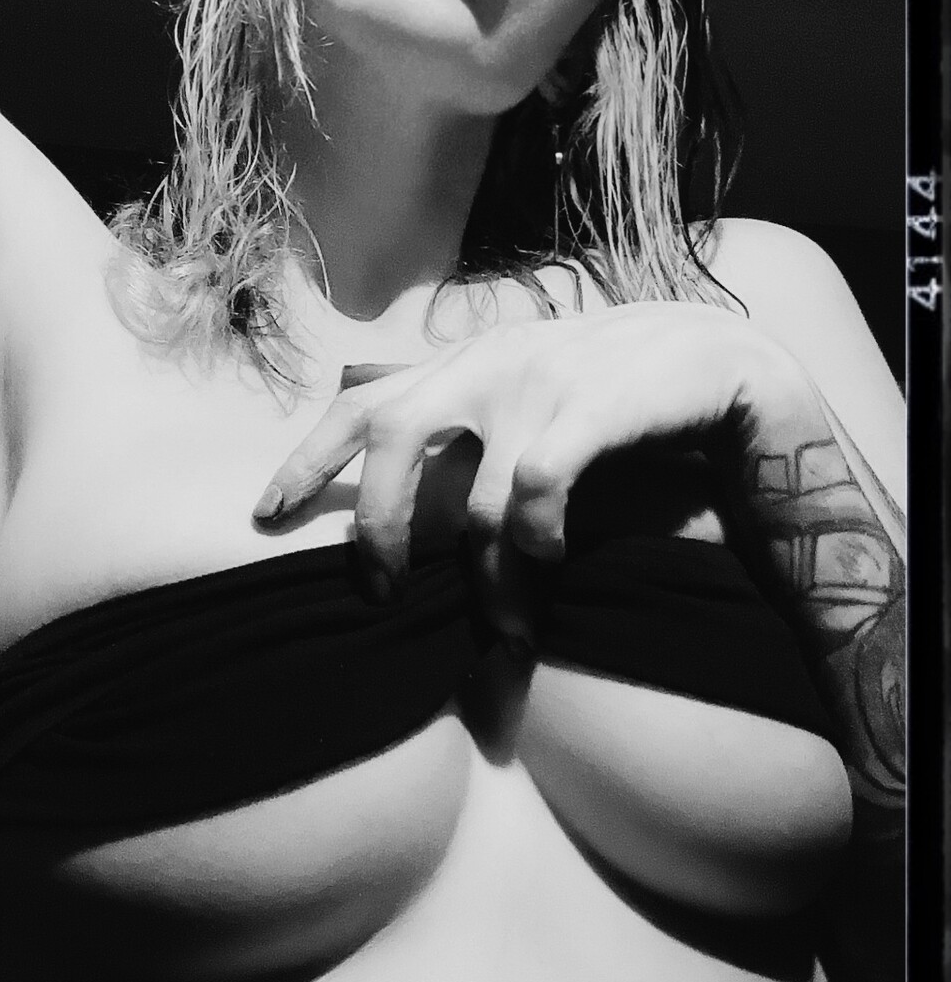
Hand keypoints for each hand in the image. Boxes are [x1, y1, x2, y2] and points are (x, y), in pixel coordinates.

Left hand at [253, 306, 809, 625]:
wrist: (717, 359)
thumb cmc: (609, 386)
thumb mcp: (521, 382)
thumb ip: (457, 405)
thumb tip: (372, 423)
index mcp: (461, 361)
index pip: (360, 404)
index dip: (306, 460)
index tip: (265, 515)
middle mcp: (487, 363)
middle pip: (393, 438)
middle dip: (376, 525)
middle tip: (379, 591)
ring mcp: (539, 381)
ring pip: (478, 498)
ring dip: (487, 575)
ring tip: (507, 622)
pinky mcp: (592, 405)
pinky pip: (539, 487)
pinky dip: (537, 535)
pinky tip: (551, 560)